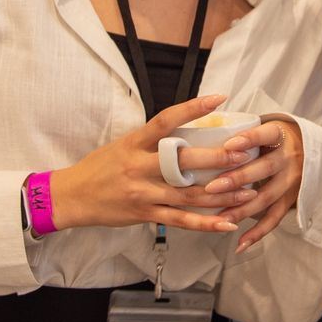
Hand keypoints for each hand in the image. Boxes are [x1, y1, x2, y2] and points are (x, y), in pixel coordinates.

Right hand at [51, 94, 257, 235]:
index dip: (193, 108)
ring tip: (248, 192)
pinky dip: (205, 224)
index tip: (219, 98)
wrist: (73, 196)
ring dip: (221, 194)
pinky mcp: (146, 214)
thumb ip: (153, 140)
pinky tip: (226, 224)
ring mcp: (144, 193)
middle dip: (218, 158)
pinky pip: (180, 221)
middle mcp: (140, 166)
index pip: (166, 120)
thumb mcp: (124, 145)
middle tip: (245, 154)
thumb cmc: (101, 167)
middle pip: (184, 161)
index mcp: (135, 143)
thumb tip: (187, 128)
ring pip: (189, 194)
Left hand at [201, 115, 306, 253]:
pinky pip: (274, 218)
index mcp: (280, 135)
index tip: (228, 145)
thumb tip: (197, 132)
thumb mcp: (263, 127)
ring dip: (242, 209)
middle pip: (264, 169)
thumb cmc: (271, 137)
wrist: (307, 148)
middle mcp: (288, 158)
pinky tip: (240, 243)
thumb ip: (239, 131)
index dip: (249, 140)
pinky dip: (257, 233)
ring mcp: (291, 181)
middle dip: (238, 179)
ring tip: (220, 217)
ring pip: (266, 197)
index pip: (266, 134)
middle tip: (212, 187)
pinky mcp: (290, 200)